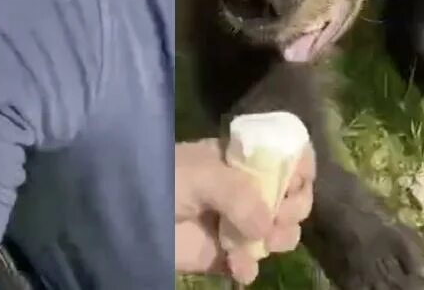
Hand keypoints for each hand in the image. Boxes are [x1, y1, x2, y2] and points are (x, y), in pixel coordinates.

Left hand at [175, 138, 315, 282]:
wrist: (123, 216)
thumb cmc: (163, 179)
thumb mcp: (201, 174)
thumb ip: (238, 194)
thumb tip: (267, 226)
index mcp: (242, 159)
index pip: (285, 157)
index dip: (300, 168)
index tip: (300, 182)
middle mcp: (245, 189)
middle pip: (292, 196)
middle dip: (294, 208)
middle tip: (280, 215)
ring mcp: (236, 222)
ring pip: (279, 231)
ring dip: (280, 238)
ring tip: (265, 243)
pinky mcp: (222, 254)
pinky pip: (251, 262)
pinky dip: (250, 267)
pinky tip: (240, 267)